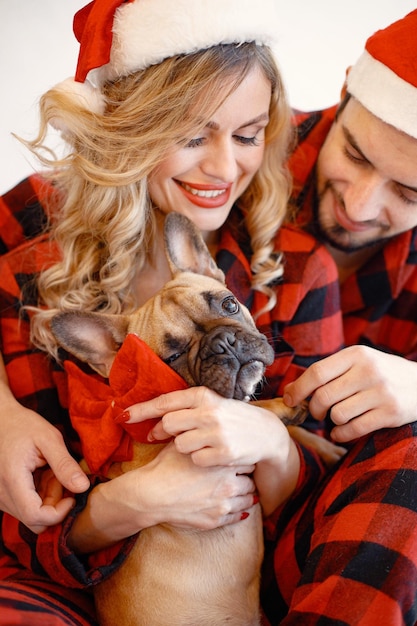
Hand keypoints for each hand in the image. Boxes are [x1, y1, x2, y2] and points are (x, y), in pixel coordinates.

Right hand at [0, 398, 89, 532]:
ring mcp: (0, 497)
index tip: (72, 496)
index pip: (35, 517)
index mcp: (12, 480)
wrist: (0, 420)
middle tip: (59, 478)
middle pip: (34, 520)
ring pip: (30, 514)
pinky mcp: (3, 496)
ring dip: (46, 498)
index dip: (59, 513)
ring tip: (49, 470)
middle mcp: (1, 495)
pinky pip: (24, 506)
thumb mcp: (49, 438)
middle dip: (55, 505)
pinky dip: (38, 494)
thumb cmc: (23, 425)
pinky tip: (40, 473)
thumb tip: (83, 487)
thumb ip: (65, 464)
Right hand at [69, 441, 255, 553]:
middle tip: (240, 474)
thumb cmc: (165, 467)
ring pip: (248, 499)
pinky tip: (235, 507)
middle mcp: (229, 484)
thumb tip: (204, 427)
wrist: (151, 495)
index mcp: (223, 463)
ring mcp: (224, 504)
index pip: (246, 459)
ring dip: (245, 494)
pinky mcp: (217, 520)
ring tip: (238, 490)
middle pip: (250, 479)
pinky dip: (239, 511)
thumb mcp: (183, 444)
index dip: (241, 457)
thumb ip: (199, 437)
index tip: (237, 457)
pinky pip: (238, 516)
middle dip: (246, 476)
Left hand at [125, 386, 286, 466]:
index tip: (123, 415)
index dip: (141, 409)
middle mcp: (208, 412)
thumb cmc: (233, 418)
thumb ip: (187, 408)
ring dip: (183, 447)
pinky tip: (211, 455)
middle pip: (167, 424)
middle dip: (160, 432)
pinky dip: (198, 460)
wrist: (266, 433)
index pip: (164, 402)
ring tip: (198, 444)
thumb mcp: (213, 404)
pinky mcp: (222, 453)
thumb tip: (157, 419)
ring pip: (179, 444)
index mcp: (203, 395)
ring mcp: (216, 433)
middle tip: (158, 437)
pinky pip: (195, 460)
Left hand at [283, 346, 416, 441]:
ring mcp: (381, 392)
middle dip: (314, 410)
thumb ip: (328, 373)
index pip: (317, 373)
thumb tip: (288, 391)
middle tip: (317, 413)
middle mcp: (369, 371)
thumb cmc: (382, 373)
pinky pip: (354, 429)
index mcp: (356, 354)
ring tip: (337, 418)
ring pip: (337, 415)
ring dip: (331, 421)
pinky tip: (341, 432)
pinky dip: (342, 434)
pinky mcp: (391, 413)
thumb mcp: (359, 363)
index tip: (289, 399)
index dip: (298, 389)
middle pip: (323, 396)